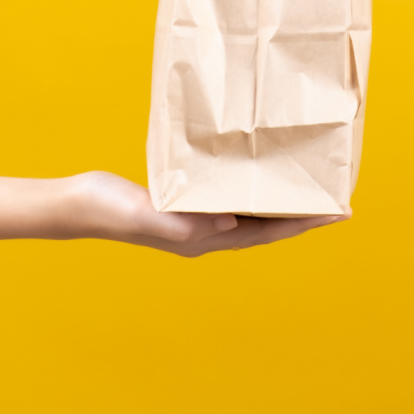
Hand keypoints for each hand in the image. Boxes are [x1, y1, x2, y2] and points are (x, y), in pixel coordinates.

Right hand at [65, 171, 347, 257]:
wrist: (77, 203)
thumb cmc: (110, 209)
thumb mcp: (149, 215)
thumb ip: (187, 223)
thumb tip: (233, 224)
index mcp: (202, 240)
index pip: (265, 234)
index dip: (302, 225)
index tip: (336, 214)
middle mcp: (204, 234)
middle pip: (265, 226)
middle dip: (300, 215)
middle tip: (334, 198)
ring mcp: (193, 220)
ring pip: (249, 213)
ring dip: (277, 202)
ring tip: (303, 186)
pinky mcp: (181, 202)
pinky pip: (226, 196)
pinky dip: (248, 188)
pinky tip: (254, 173)